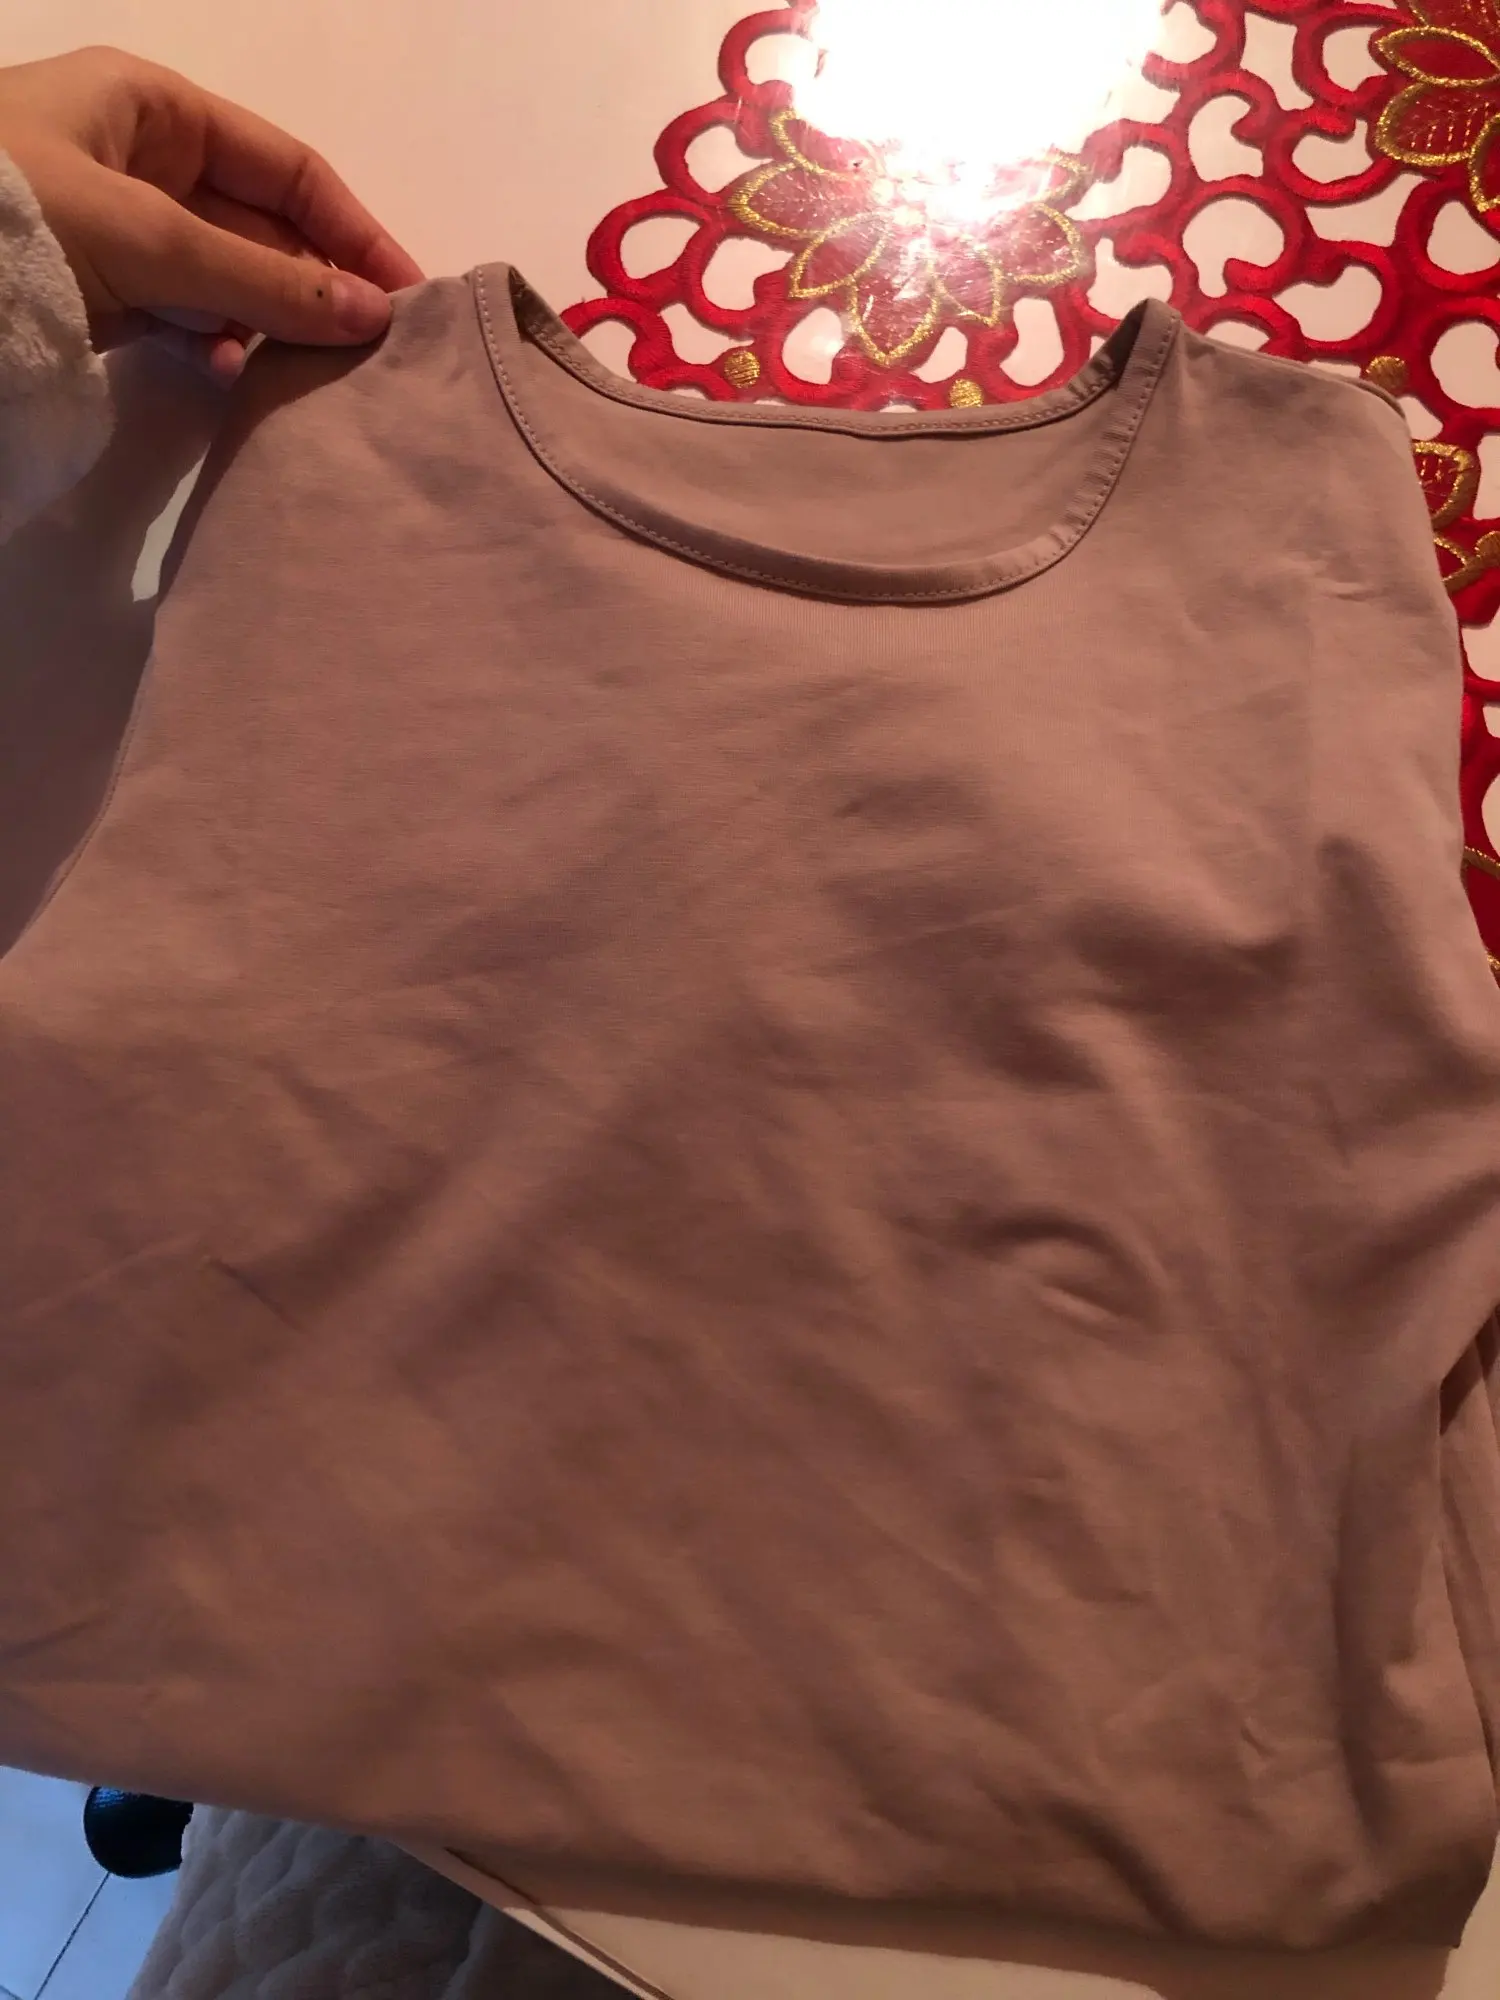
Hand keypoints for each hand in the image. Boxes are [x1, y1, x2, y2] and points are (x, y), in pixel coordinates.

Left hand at [0, 46, 424, 381]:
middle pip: (263, 226)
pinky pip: (185, 319)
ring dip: (270, 327)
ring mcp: (121, 231)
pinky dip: (216, 350)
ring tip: (307, 374)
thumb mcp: (152, 239)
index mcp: (154, 108)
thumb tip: (375, 315)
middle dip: (316, 286)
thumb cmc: (20, 217)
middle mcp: (144, 161)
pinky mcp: (99, 294)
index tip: (407, 295)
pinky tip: (235, 381)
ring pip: (229, 280)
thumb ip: (268, 281)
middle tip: (370, 354)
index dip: (354, 227)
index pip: (288, 166)